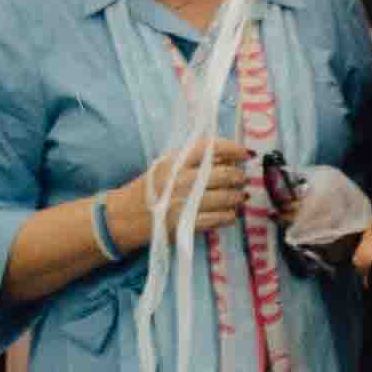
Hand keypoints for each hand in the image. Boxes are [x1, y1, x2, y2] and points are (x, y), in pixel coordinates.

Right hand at [129, 136, 267, 244]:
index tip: (245, 153)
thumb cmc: (150, 189)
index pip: (212, 148)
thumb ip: (191, 158)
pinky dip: (230, 216)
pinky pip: (219, 218)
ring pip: (226, 197)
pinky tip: (231, 214)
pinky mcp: (187, 223)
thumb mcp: (166, 166)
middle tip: (243, 178)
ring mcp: (185, 203)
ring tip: (241, 196)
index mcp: (176, 161)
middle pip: (224, 174)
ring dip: (238, 197)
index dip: (234, 149)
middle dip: (239, 176)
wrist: (126, 216)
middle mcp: (182, 180)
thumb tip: (225, 154)